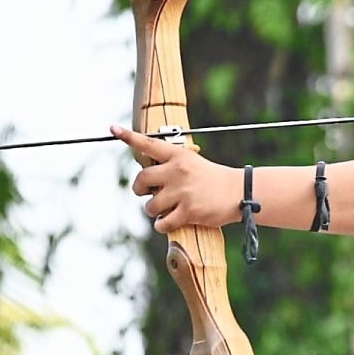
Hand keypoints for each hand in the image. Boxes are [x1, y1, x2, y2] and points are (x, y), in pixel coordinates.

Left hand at [111, 126, 242, 232]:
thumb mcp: (193, 164)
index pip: (150, 144)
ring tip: (167, 209)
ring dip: (154, 210)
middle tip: (146, 192)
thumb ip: (171, 166)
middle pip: (142, 179)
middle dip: (140, 189)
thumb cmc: (214, 179)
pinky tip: (169, 222)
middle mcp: (178, 171)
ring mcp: (183, 191)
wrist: (240, 192)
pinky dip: (162, 225)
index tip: (113, 129)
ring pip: (150, 205)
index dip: (129, 137)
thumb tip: (147, 180)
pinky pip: (162, 222)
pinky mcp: (188, 211)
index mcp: (179, 156)